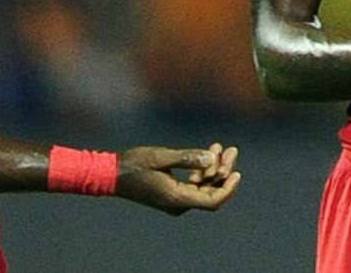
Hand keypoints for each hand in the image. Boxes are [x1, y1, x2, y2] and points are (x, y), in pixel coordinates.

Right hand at [115, 144, 241, 214]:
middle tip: (231, 150)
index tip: (237, 172)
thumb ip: (187, 158)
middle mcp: (179, 203)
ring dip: (214, 168)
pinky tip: (207, 152)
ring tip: (220, 147)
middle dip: (223, 171)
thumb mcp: (161, 157)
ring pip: (204, 187)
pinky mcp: (172, 193)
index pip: (213, 201)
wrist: (112, 174)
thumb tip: (212, 158)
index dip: (228, 189)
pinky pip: (194, 185)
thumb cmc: (134, 164)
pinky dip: (202, 170)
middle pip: (211, 192)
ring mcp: (175, 200)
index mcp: (177, 198)